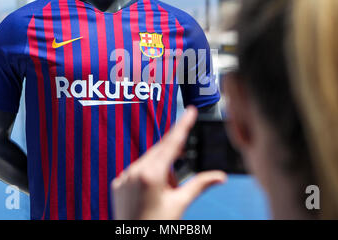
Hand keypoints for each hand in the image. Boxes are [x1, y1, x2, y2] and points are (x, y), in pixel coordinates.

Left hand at [112, 106, 226, 219]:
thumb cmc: (156, 225)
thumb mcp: (180, 204)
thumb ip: (199, 185)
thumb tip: (219, 176)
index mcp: (152, 174)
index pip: (172, 143)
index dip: (183, 125)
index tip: (190, 111)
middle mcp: (134, 171)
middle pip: (160, 152)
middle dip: (173, 161)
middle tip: (174, 185)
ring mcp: (124, 177)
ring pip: (148, 161)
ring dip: (160, 171)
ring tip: (162, 195)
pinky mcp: (118, 184)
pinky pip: (136, 172)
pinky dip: (146, 177)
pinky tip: (149, 195)